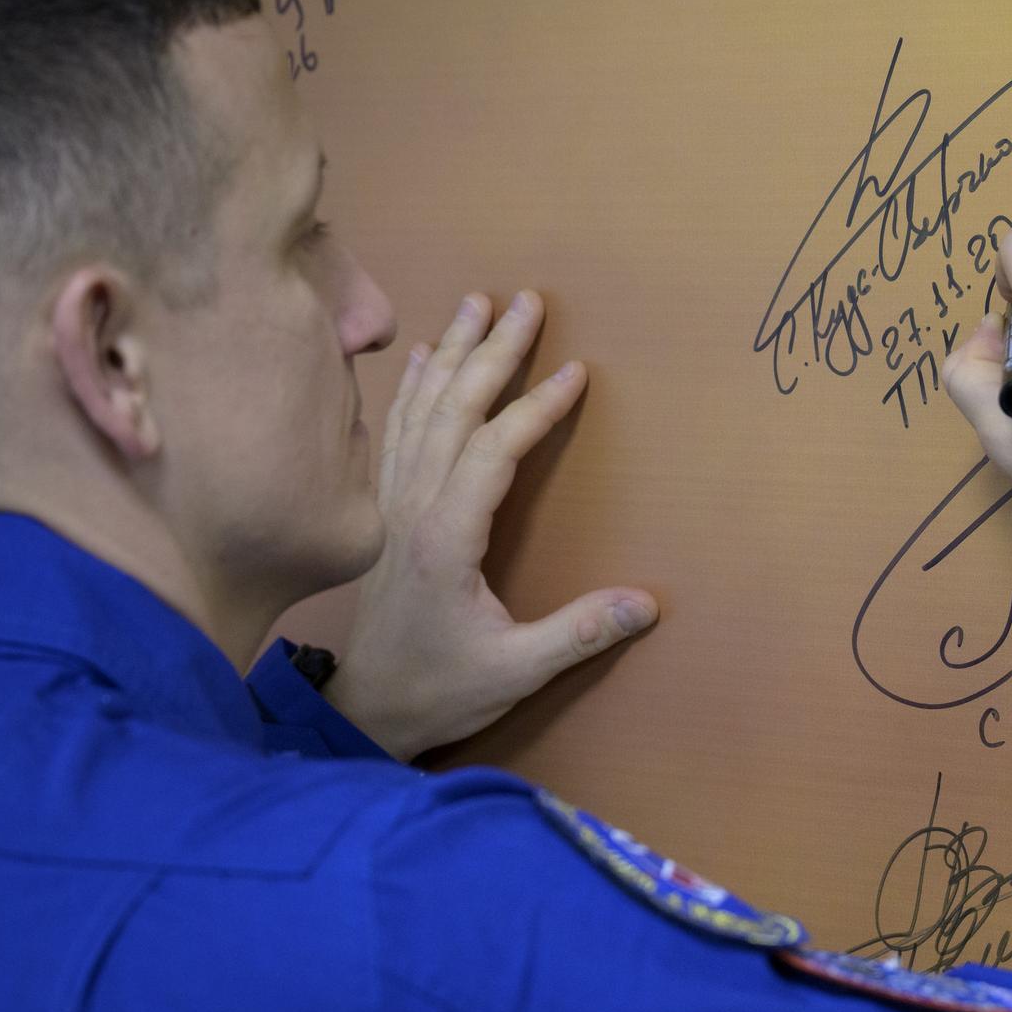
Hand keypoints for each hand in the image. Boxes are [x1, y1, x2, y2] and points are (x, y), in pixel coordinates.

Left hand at [327, 290, 657, 760]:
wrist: (364, 711)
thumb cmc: (438, 691)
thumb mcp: (515, 671)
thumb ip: (578, 634)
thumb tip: (648, 604)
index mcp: (446, 538)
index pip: (493, 451)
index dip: (535, 408)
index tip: (575, 372)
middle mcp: (413, 508)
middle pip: (453, 410)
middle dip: (492, 351)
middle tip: (526, 301)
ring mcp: (394, 505)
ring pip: (420, 409)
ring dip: (450, 352)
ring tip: (476, 302)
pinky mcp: (386, 512)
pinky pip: (395, 431)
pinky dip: (409, 386)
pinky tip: (418, 355)